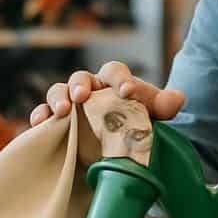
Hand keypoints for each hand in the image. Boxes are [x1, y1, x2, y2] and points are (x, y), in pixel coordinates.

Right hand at [29, 61, 184, 126]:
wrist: (117, 147)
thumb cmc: (134, 123)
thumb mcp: (151, 114)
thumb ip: (163, 105)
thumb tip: (178, 99)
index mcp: (112, 81)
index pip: (114, 70)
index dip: (121, 79)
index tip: (128, 92)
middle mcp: (88, 88)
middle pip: (80, 77)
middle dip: (80, 84)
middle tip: (83, 96)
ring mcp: (69, 105)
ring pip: (57, 92)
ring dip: (58, 99)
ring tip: (63, 111)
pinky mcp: (55, 124)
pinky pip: (42, 116)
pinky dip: (40, 117)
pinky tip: (41, 124)